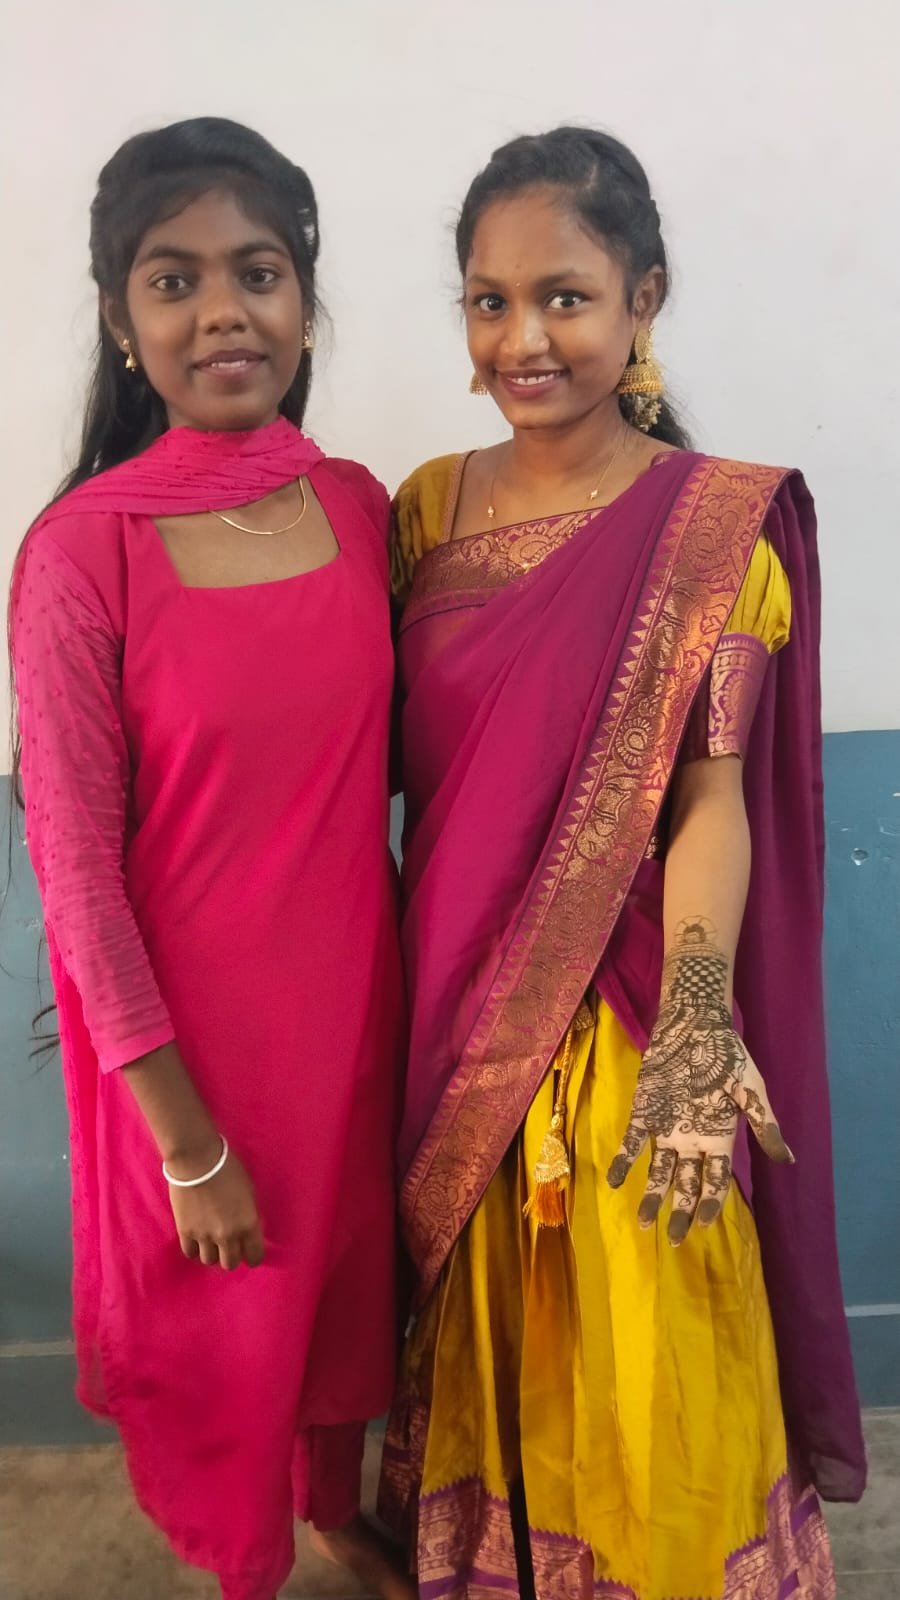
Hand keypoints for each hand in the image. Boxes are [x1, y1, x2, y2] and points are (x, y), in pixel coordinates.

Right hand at [166, 1144, 264, 1269]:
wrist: (197, 1159)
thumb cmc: (228, 1168)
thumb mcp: (249, 1191)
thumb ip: (248, 1215)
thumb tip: (247, 1229)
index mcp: (248, 1224)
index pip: (254, 1257)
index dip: (253, 1255)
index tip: (249, 1250)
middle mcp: (228, 1235)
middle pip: (230, 1263)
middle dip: (232, 1255)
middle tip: (230, 1244)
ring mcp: (205, 1235)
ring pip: (210, 1261)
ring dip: (212, 1252)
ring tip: (211, 1240)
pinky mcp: (185, 1232)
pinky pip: (191, 1253)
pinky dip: (195, 1248)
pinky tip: (197, 1238)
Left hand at [606, 919, 792, 1243]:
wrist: (695, 1024)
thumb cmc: (727, 1056)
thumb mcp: (751, 1090)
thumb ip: (765, 1125)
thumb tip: (788, 1161)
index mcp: (719, 1137)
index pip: (716, 1180)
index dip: (712, 1203)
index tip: (706, 1225)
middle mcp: (692, 1140)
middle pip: (688, 1184)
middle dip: (682, 1212)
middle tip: (674, 1241)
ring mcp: (666, 1128)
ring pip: (660, 1171)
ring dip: (652, 1196)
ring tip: (643, 1223)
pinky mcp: (645, 1113)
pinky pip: (633, 1143)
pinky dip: (624, 1162)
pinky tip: (616, 1181)